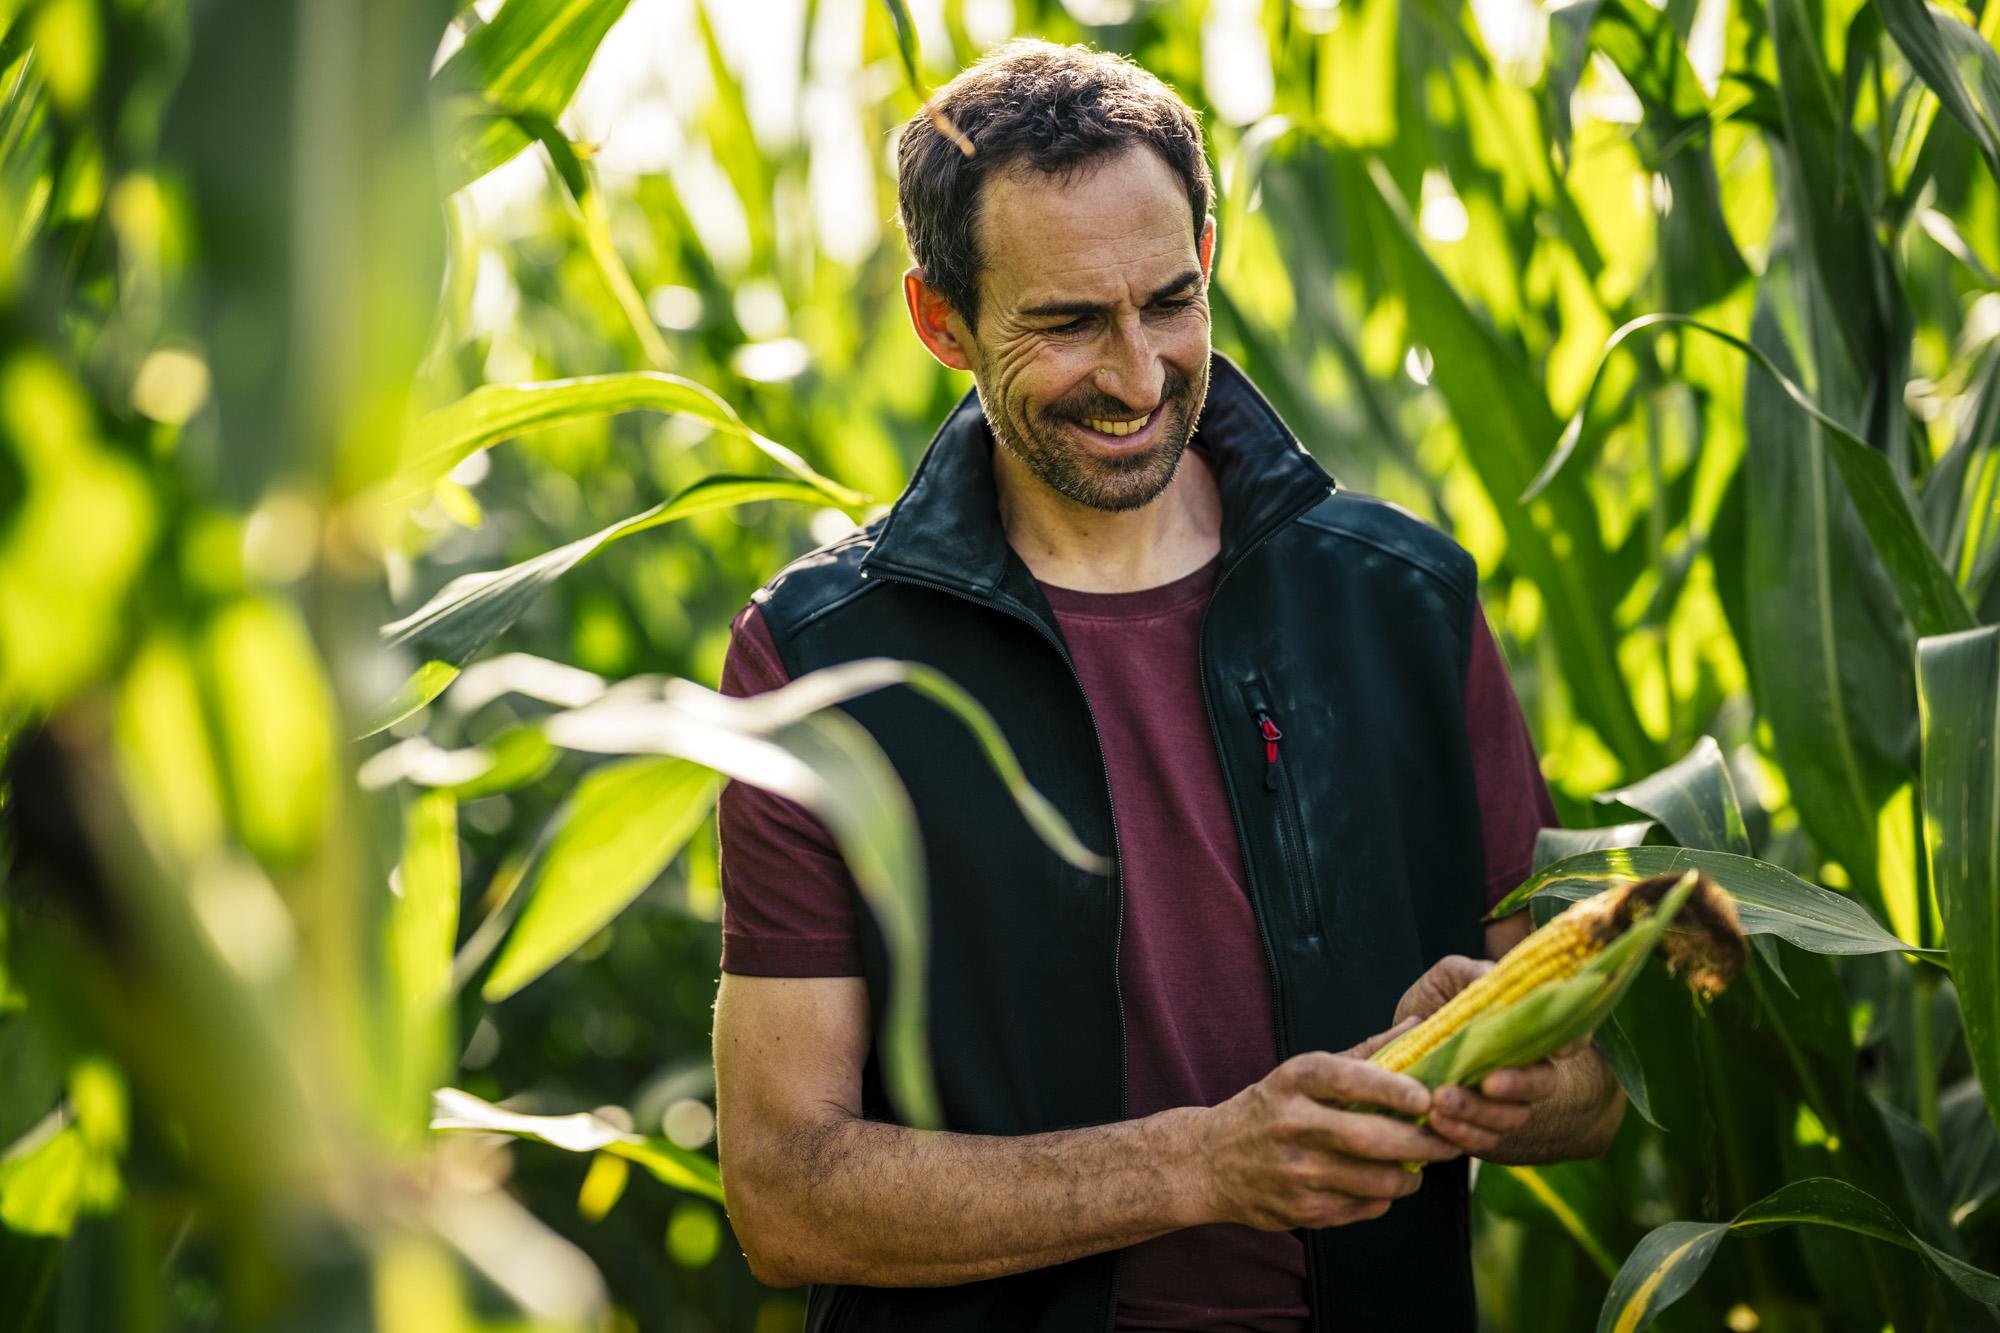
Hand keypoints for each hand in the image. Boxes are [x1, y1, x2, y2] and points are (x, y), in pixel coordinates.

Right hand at [1194, 1038, 1462, 1231]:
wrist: (1210, 1162)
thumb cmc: (1271, 1109)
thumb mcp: (1303, 1073)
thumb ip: (1364, 1053)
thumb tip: (1419, 1025)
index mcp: (1293, 1082)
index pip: (1346, 1079)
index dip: (1391, 1088)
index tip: (1426, 1097)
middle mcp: (1291, 1125)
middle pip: (1368, 1138)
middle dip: (1421, 1143)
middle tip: (1451, 1139)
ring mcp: (1295, 1172)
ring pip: (1374, 1181)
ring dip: (1410, 1176)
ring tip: (1421, 1164)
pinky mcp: (1302, 1211)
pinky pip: (1363, 1207)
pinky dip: (1384, 1197)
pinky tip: (1383, 1182)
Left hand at [1389, 954, 1581, 1156]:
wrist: (1401, 1044)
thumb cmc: (1435, 1004)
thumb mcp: (1451, 979)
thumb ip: (1475, 974)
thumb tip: (1493, 976)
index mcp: (1526, 1029)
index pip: (1567, 1036)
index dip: (1570, 1042)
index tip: (1559, 1048)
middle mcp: (1525, 1069)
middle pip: (1542, 1084)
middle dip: (1518, 1085)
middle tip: (1488, 1083)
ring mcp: (1505, 1103)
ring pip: (1510, 1117)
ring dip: (1478, 1112)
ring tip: (1441, 1101)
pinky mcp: (1480, 1129)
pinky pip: (1481, 1140)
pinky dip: (1460, 1133)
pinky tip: (1436, 1120)